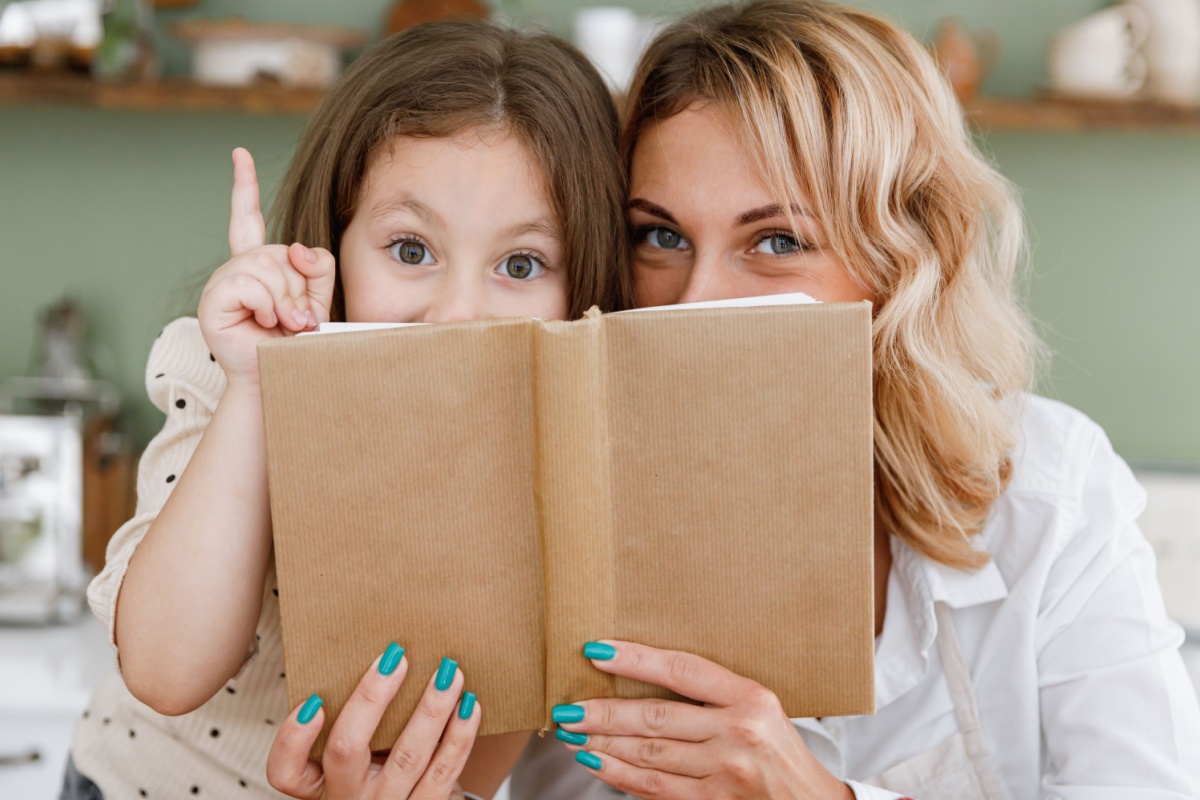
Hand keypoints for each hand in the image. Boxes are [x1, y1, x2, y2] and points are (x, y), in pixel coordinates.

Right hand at [198, 147, 336, 389]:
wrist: (280, 380)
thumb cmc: (297, 344)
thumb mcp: (318, 299)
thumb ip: (317, 267)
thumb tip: (296, 249)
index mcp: (257, 266)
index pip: (248, 219)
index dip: (244, 186)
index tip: (239, 154)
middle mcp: (235, 270)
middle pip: (279, 253)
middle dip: (299, 287)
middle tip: (298, 319)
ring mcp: (221, 284)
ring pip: (266, 267)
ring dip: (285, 299)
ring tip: (284, 323)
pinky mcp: (213, 302)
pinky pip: (248, 283)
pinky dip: (266, 303)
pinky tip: (263, 321)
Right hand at [267, 645, 479, 799]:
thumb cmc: (377, 772)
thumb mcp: (352, 758)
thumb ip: (352, 721)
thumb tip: (380, 654)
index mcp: (319, 785)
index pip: (286, 771)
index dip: (293, 738)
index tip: (314, 700)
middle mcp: (348, 799)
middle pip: (346, 750)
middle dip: (372, 699)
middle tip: (396, 658)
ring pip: (408, 757)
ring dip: (431, 710)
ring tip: (449, 672)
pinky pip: (445, 772)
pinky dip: (460, 736)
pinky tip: (469, 706)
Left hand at [554, 641, 853, 799]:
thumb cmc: (780, 749)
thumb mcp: (759, 707)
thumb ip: (712, 693)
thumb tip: (642, 675)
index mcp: (749, 698)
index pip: (680, 670)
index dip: (634, 659)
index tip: (595, 651)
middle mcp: (738, 733)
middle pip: (655, 718)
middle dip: (602, 713)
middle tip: (566, 708)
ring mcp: (724, 774)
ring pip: (648, 756)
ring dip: (602, 744)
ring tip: (571, 734)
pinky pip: (654, 789)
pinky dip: (619, 775)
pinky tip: (596, 763)